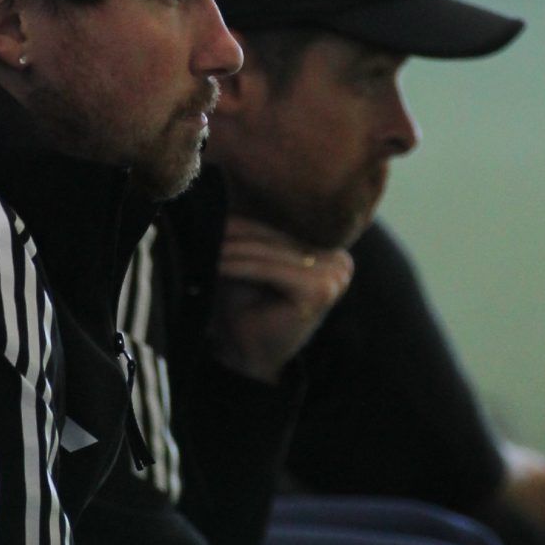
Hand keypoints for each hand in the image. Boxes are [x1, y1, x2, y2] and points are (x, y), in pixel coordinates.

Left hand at [210, 218, 354, 385]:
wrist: (249, 359)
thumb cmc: (246, 307)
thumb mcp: (250, 262)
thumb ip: (250, 233)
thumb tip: (225, 185)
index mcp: (330, 250)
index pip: (282, 227)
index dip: (244, 220)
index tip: (212, 208)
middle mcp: (340, 260)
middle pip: (277, 237)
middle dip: (236, 232)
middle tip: (204, 221)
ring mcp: (336, 275)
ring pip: (270, 252)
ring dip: (232, 247)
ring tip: (204, 241)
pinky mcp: (320, 290)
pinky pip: (269, 269)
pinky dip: (238, 265)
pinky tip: (215, 263)